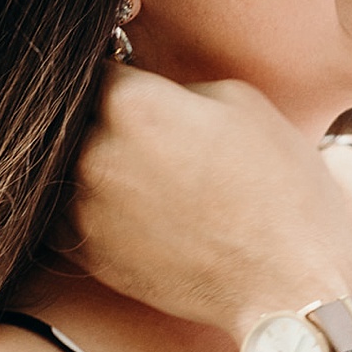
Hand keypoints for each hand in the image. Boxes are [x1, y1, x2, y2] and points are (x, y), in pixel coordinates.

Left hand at [68, 66, 351, 335]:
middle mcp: (93, 152)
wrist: (289, 284)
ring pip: (63, 166)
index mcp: (130, 103)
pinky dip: (84, 205)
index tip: (123, 78)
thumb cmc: (279, 189)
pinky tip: (126, 209)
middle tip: (139, 131)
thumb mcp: (241, 102)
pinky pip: (63, 212)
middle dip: (99, 118)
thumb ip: (176, 87)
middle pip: (72, 118)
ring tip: (140, 174)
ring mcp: (82, 206)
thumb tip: (148, 91)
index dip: (112, 72)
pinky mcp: (84, 251)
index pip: (92, 67)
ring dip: (90, 162)